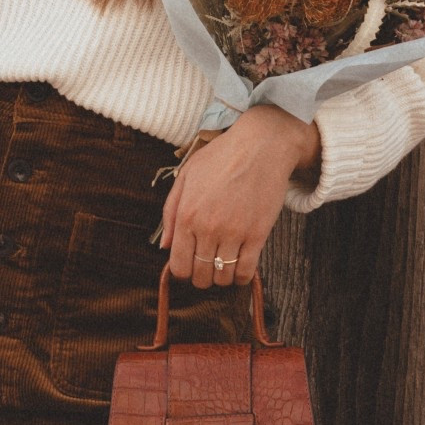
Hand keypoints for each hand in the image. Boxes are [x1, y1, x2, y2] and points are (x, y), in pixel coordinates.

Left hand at [158, 104, 321, 287]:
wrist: (260, 146)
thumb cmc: (221, 157)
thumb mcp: (186, 177)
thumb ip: (170, 212)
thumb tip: (164, 246)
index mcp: (186, 215)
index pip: (178, 265)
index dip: (182, 272)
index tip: (189, 267)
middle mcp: (207, 227)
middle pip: (200, 276)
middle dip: (201, 278)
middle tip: (207, 267)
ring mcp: (234, 232)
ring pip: (223, 277)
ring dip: (222, 278)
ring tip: (223, 266)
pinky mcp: (257, 234)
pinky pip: (247, 271)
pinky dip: (242, 277)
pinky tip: (240, 268)